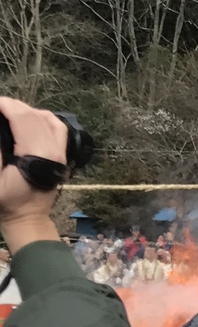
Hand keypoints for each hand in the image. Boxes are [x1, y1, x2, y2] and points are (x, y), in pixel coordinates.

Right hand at [0, 98, 66, 251]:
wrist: (27, 220)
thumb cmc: (8, 202)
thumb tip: (0, 133)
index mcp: (39, 153)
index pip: (24, 119)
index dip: (7, 106)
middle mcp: (55, 149)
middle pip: (36, 117)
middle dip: (15, 106)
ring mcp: (61, 152)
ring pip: (49, 120)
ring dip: (28, 111)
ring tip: (9, 109)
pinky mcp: (61, 156)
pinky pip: (58, 129)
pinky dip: (45, 118)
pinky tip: (32, 117)